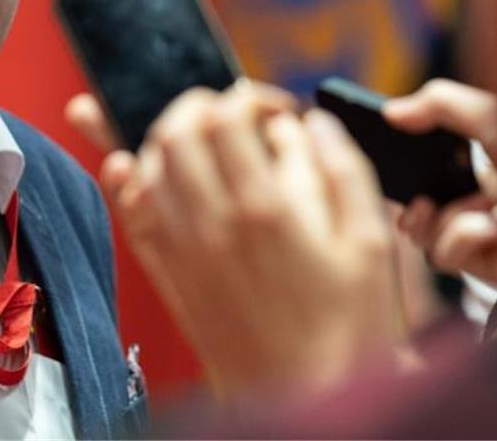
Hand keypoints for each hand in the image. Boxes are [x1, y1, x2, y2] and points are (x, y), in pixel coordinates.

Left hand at [67, 84, 400, 399]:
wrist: (308, 399)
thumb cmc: (349, 327)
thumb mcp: (373, 243)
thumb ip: (342, 169)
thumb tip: (312, 121)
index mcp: (266, 210)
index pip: (225, 118)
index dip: (245, 97)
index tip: (268, 108)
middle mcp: (213, 224)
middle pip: (175, 131)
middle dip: (200, 105)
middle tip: (228, 115)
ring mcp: (182, 250)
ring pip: (146, 165)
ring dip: (166, 138)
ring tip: (198, 140)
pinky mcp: (168, 276)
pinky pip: (130, 216)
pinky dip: (123, 183)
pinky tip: (126, 165)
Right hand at [383, 79, 496, 292]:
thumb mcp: (487, 116)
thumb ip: (439, 104)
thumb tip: (392, 111)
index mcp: (481, 171)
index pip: (428, 175)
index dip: (405, 174)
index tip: (390, 167)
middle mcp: (480, 205)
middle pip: (419, 212)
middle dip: (411, 207)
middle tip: (417, 202)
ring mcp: (482, 238)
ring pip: (425, 236)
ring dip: (447, 220)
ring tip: (476, 211)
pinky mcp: (485, 266)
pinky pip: (446, 255)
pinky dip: (464, 238)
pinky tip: (494, 228)